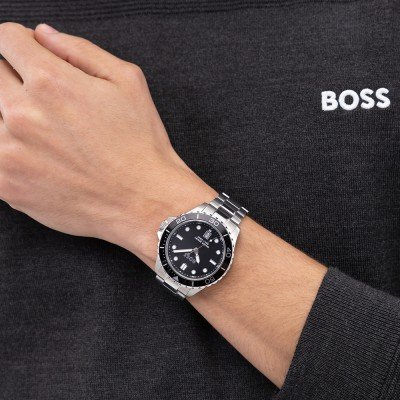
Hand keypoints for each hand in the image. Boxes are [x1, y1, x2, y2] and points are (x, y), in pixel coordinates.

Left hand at [0, 23, 215, 264]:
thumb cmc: (142, 146)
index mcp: (52, 83)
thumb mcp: (128, 82)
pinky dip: (10, 151)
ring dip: (12, 117)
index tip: (29, 55)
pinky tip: (41, 158)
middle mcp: (22, 114)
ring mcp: (7, 153)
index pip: (6, 39)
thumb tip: (43, 34)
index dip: (21, 44)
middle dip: (14, 77)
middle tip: (46, 101)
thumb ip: (80, 50)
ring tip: (49, 136)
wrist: (144, 202)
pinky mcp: (6, 184)